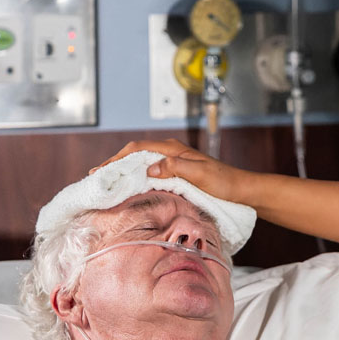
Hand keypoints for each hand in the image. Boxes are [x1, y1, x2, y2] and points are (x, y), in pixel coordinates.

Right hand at [90, 139, 254, 205]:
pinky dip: (136, 178)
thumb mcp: (201, 175)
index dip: (116, 159)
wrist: (242, 190)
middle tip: (96, 178)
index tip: (100, 171)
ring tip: (107, 183)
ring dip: (124, 172)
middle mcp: (171, 153)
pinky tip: (130, 188)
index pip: (137, 149)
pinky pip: (151, 173)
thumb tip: (151, 168)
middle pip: (135, 154)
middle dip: (115, 164)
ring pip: (142, 163)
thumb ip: (176, 168)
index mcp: (173, 149)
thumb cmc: (224, 183)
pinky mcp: (177, 174)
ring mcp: (174, 163)